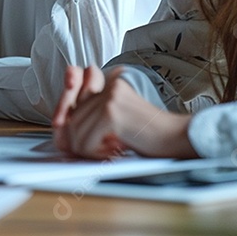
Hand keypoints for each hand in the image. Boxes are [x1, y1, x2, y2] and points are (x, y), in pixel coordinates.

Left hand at [52, 65, 197, 159]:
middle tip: (100, 149)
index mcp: (111, 82)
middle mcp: (110, 85)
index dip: (66, 112)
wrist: (176, 138)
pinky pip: (86, 140)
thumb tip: (61, 128)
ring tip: (109, 151)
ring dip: (88, 149)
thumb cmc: (148, 134)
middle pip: (73, 116)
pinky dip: (95, 153)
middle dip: (78, 139)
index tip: (62, 126)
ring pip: (77, 130)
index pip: (75, 94)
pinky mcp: (112, 113)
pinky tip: (113, 151)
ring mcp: (111, 97)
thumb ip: (92, 115)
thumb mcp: (117, 118)